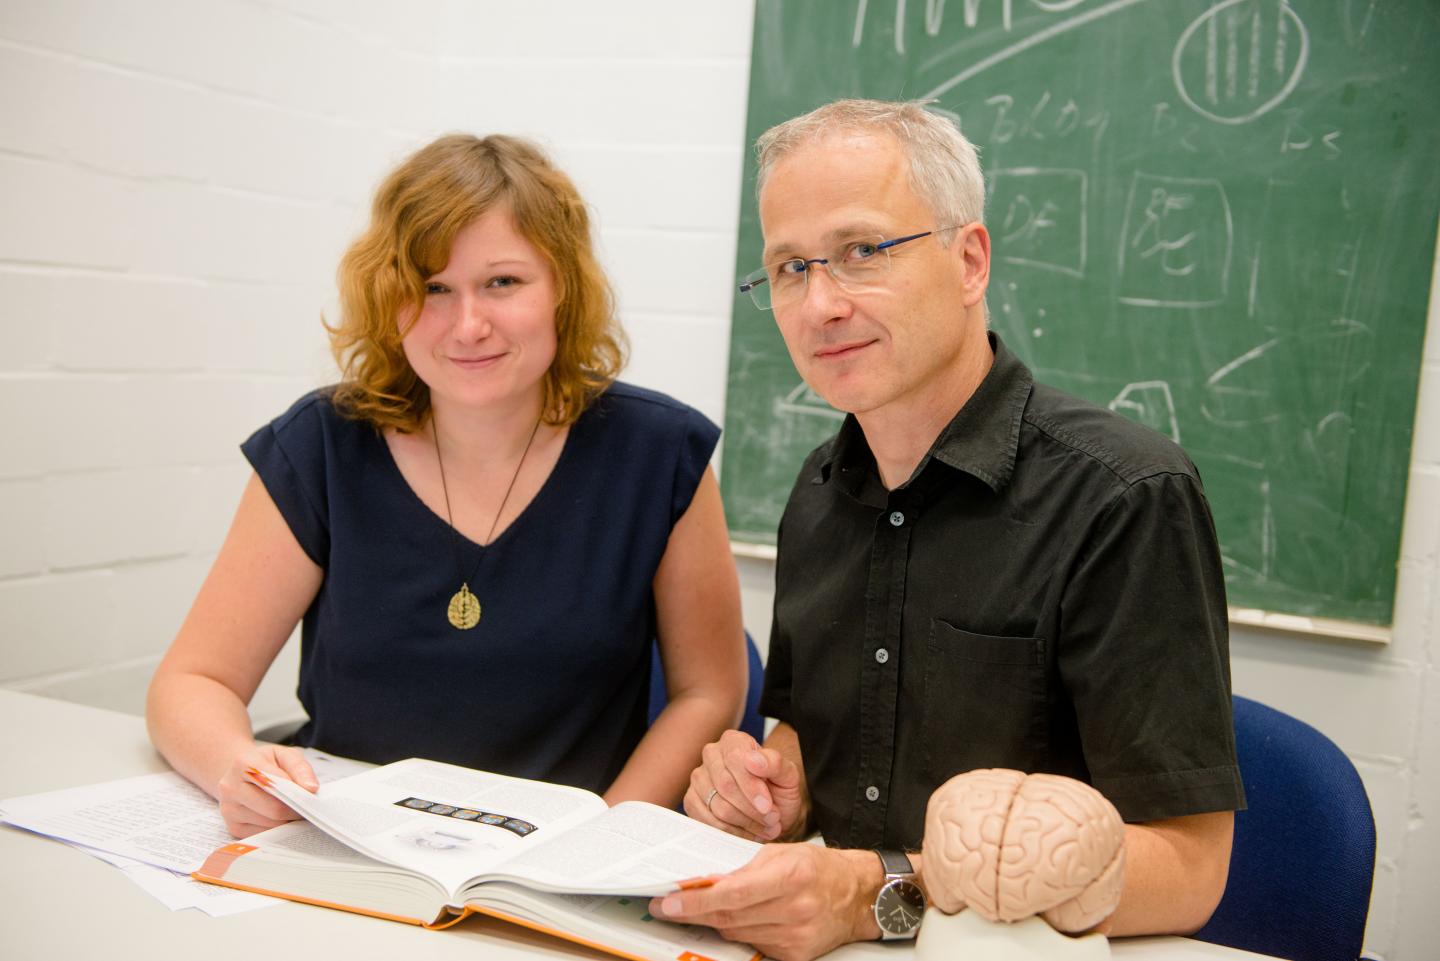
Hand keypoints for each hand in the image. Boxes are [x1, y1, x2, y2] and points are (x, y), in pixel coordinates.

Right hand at [214, 743, 317, 837]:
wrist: (241, 774)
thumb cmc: (266, 763)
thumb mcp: (285, 755)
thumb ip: (300, 768)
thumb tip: (310, 788)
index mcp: (243, 764)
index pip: (274, 784)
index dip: (295, 792)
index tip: (310, 795)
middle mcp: (231, 787)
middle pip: (274, 809)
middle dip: (295, 809)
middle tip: (307, 806)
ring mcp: (229, 810)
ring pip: (271, 824)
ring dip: (288, 820)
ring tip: (293, 808)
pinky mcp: (233, 827)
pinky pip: (264, 834)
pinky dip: (277, 828)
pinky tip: (280, 817)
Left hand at [649, 844, 880, 960]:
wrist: (857, 895)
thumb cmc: (819, 868)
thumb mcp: (781, 854)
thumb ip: (743, 868)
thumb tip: (704, 881)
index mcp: (790, 876)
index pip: (732, 894)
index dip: (696, 901)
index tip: (670, 902)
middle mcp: (794, 908)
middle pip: (730, 917)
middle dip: (695, 913)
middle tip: (670, 908)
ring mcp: (795, 935)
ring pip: (738, 933)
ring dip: (718, 921)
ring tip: (705, 909)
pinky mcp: (796, 954)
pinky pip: (754, 944)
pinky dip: (742, 931)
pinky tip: (741, 919)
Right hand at [684, 729, 806, 840]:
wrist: (771, 811)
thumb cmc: (779, 789)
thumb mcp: (788, 775)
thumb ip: (775, 764)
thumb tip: (753, 760)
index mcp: (734, 741)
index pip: (736, 759)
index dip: (752, 786)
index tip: (768, 806)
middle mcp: (712, 755)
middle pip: (725, 785)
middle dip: (751, 809)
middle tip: (772, 820)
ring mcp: (699, 778)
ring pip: (717, 806)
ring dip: (745, 823)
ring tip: (765, 827)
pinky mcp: (692, 801)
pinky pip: (707, 821)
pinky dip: (731, 832)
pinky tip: (748, 832)